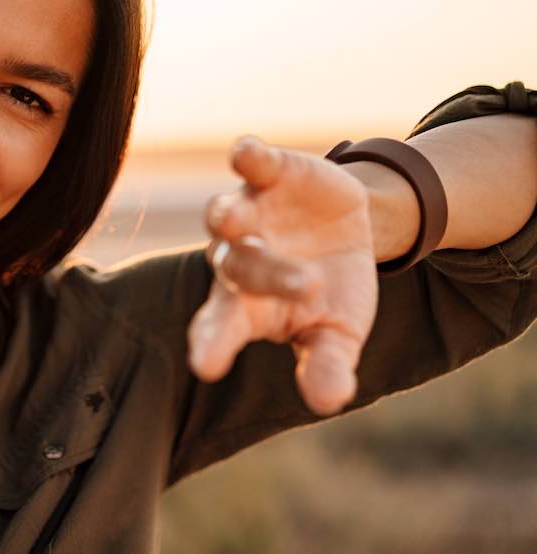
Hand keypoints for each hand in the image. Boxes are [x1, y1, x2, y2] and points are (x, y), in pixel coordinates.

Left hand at [187, 136, 378, 415]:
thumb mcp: (336, 332)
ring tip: (238, 219)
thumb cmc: (328, 294)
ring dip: (230, 217)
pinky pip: (250, 163)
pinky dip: (248, 156)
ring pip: (224, 215)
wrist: (345, 231)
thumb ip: (326, 362)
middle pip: (237, 268)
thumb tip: (330, 401)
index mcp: (243, 305)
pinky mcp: (268, 173)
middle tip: (307, 286)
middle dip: (267, 275)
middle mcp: (234, 256)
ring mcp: (247, 211)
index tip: (207, 365)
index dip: (211, 343)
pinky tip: (248, 152)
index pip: (218, 327)